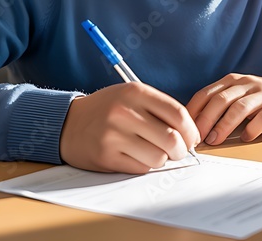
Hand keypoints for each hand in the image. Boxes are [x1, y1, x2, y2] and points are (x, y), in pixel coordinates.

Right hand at [59, 82, 200, 173]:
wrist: (68, 123)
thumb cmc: (107, 110)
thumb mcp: (131, 96)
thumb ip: (159, 109)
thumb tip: (190, 135)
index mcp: (135, 92)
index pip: (178, 114)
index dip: (191, 131)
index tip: (192, 139)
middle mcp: (125, 112)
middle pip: (172, 139)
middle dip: (181, 150)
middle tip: (177, 151)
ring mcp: (114, 135)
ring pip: (158, 158)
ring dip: (161, 159)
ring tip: (152, 152)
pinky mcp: (106, 156)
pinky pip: (140, 168)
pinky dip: (144, 165)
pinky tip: (135, 156)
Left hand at [187, 74, 261, 145]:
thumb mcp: (241, 96)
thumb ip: (221, 105)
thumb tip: (194, 127)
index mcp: (233, 81)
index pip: (206, 93)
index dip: (193, 111)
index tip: (183, 129)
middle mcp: (247, 83)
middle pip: (220, 100)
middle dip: (205, 120)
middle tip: (196, 139)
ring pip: (239, 108)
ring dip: (224, 125)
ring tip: (215, 140)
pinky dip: (252, 129)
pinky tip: (246, 138)